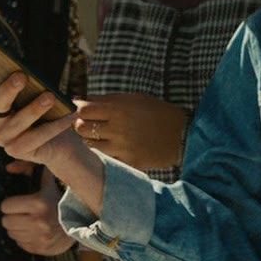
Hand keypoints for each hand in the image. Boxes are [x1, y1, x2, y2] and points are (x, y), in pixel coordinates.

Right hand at [0, 61, 86, 178]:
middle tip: (21, 76)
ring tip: (50, 97)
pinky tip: (68, 116)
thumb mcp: (36, 91)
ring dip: (33, 110)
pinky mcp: (16, 151)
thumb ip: (26, 82)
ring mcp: (3, 138)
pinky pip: (35, 138)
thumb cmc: (45, 106)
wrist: (60, 139)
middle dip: (7, 90)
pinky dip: (53, 126)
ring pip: (16, 123)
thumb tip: (26, 71)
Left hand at [0, 162, 73, 255]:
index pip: (6, 206)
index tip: (17, 203)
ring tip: (28, 222)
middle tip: (20, 213)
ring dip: (17, 228)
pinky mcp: (41, 249)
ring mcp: (40, 238)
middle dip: (11, 217)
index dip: (10, 204)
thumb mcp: (48, 182)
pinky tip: (34, 232)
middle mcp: (39, 222)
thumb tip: (8, 167)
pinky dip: (24, 238)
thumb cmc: (60, 200)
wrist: (81, 222)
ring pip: (12, 234)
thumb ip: (29, 169)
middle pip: (6, 222)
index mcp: (39, 203)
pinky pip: (20, 244)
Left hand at [72, 93, 188, 170]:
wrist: (182, 135)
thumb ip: (106, 100)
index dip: (79, 111)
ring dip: (91, 141)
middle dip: (81, 126)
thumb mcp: (134, 98)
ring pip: (90, 146)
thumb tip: (78, 101)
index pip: (82, 110)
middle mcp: (118, 128)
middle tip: (89, 126)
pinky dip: (104, 154)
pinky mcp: (128, 162)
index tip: (82, 112)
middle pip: (81, 128)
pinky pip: (105, 159)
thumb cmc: (157, 112)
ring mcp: (122, 148)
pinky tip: (112, 149)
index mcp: (119, 108)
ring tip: (101, 138)